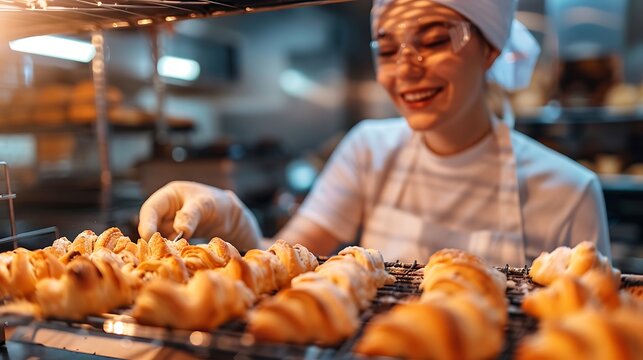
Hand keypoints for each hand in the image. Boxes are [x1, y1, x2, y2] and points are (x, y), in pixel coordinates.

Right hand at [138, 181, 261, 249]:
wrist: (230, 216)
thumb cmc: (217, 203)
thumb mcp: (206, 205)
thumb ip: (191, 214)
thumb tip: (179, 229)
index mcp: (169, 196)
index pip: (150, 209)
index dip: (146, 223)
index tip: (148, 237)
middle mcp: (166, 210)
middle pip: (150, 225)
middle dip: (151, 238)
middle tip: (155, 252)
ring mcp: (170, 224)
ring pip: (158, 236)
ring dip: (161, 246)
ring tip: (165, 256)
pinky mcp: (175, 237)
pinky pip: (169, 244)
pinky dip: (170, 251)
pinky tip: (175, 257)